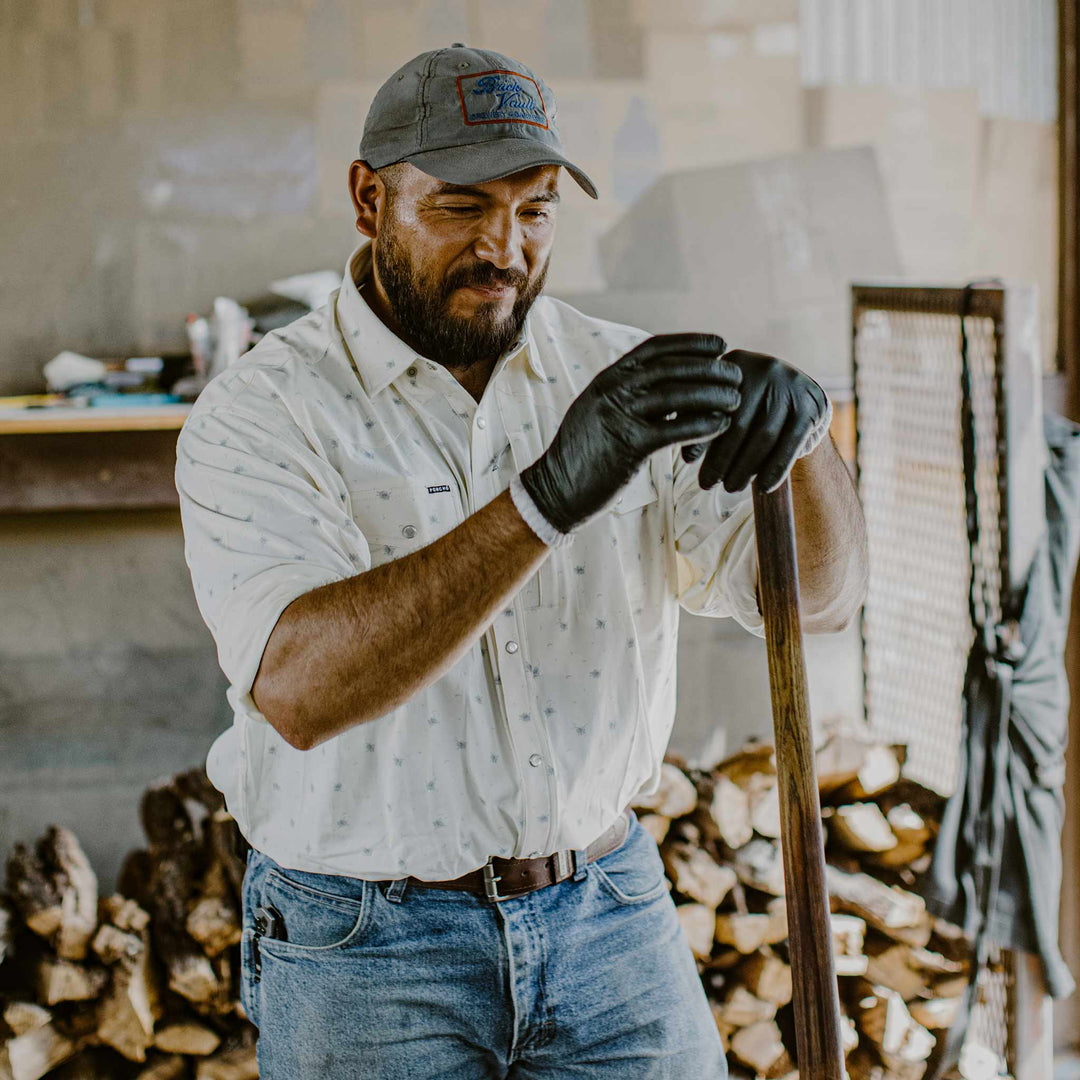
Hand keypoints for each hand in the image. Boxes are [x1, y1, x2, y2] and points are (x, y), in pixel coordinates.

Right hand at [520, 333, 741, 533]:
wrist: (555, 490)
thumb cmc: (585, 454)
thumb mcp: (601, 412)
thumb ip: (630, 395)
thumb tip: (670, 384)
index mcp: (607, 379)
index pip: (655, 348)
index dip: (691, 343)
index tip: (719, 344)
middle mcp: (612, 391)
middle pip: (671, 368)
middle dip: (709, 367)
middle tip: (736, 373)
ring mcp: (618, 416)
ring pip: (676, 395)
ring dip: (712, 394)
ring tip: (736, 399)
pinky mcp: (628, 447)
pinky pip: (674, 430)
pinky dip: (702, 425)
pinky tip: (722, 426)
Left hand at [681, 350, 830, 492]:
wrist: (803, 403)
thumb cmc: (752, 409)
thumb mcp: (728, 406)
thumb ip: (704, 422)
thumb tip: (688, 456)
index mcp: (735, 365)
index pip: (713, 405)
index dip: (701, 435)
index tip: (688, 462)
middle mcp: (765, 368)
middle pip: (738, 422)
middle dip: (721, 458)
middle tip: (707, 484)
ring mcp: (792, 385)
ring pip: (763, 435)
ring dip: (745, 467)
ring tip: (731, 488)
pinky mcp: (813, 405)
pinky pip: (790, 443)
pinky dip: (775, 469)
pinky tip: (763, 487)